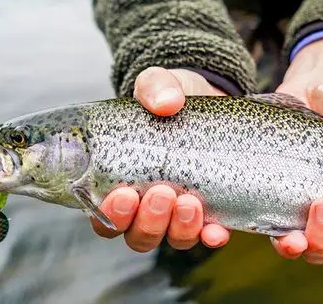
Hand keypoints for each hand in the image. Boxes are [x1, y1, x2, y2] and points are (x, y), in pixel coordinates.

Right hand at [89, 67, 231, 251]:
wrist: (211, 98)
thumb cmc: (172, 98)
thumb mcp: (160, 84)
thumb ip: (155, 86)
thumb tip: (166, 102)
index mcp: (121, 181)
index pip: (104, 217)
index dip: (111, 216)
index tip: (124, 194)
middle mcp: (147, 206)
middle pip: (138, 235)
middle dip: (148, 221)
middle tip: (161, 192)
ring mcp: (179, 212)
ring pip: (172, 239)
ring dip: (179, 228)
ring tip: (189, 202)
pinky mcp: (212, 210)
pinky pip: (209, 235)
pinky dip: (211, 237)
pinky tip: (217, 231)